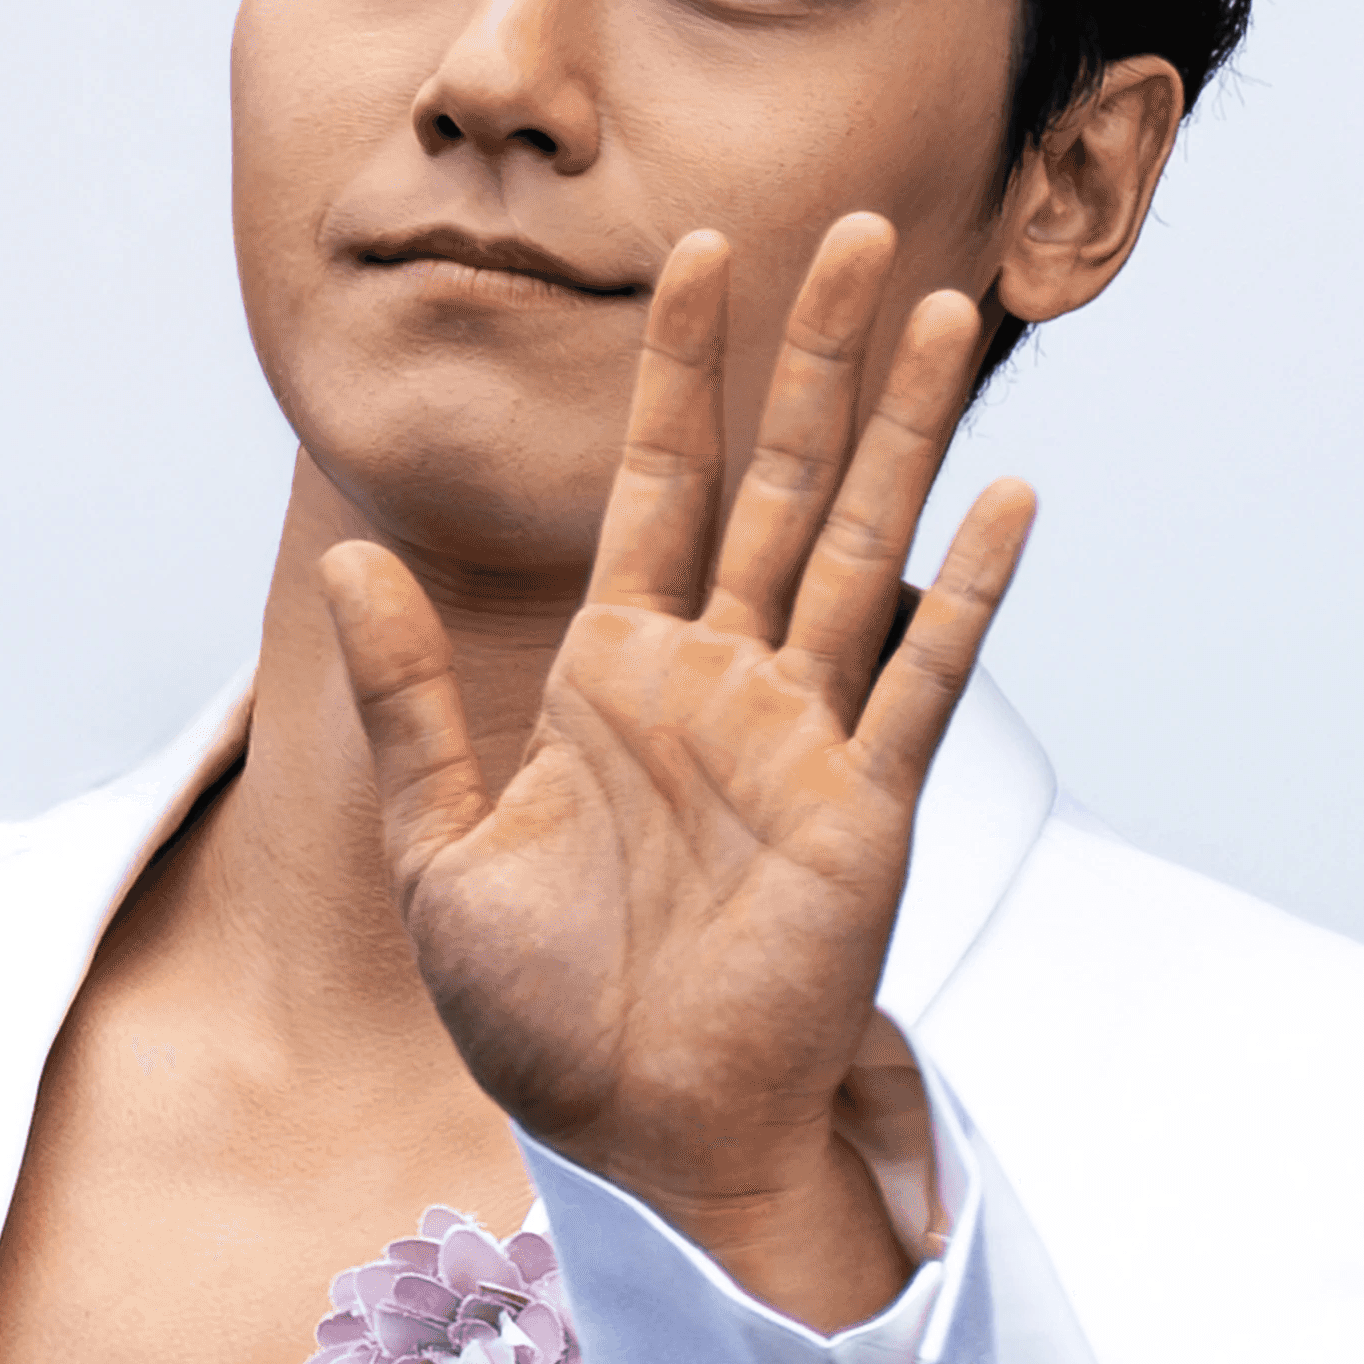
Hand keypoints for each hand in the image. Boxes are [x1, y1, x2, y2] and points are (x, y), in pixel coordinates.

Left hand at [319, 213, 1034, 1329]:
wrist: (637, 1135)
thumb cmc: (541, 1015)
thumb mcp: (440, 850)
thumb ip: (409, 702)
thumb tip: (353, 558)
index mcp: (617, 677)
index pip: (657, 483)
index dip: (679, 369)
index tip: (695, 248)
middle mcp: (719, 683)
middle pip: (777, 480)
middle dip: (816, 355)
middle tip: (858, 228)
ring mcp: (801, 736)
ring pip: (859, 544)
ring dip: (906, 430)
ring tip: (949, 308)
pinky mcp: (863, 808)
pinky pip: (922, 679)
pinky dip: (966, 590)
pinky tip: (1009, 496)